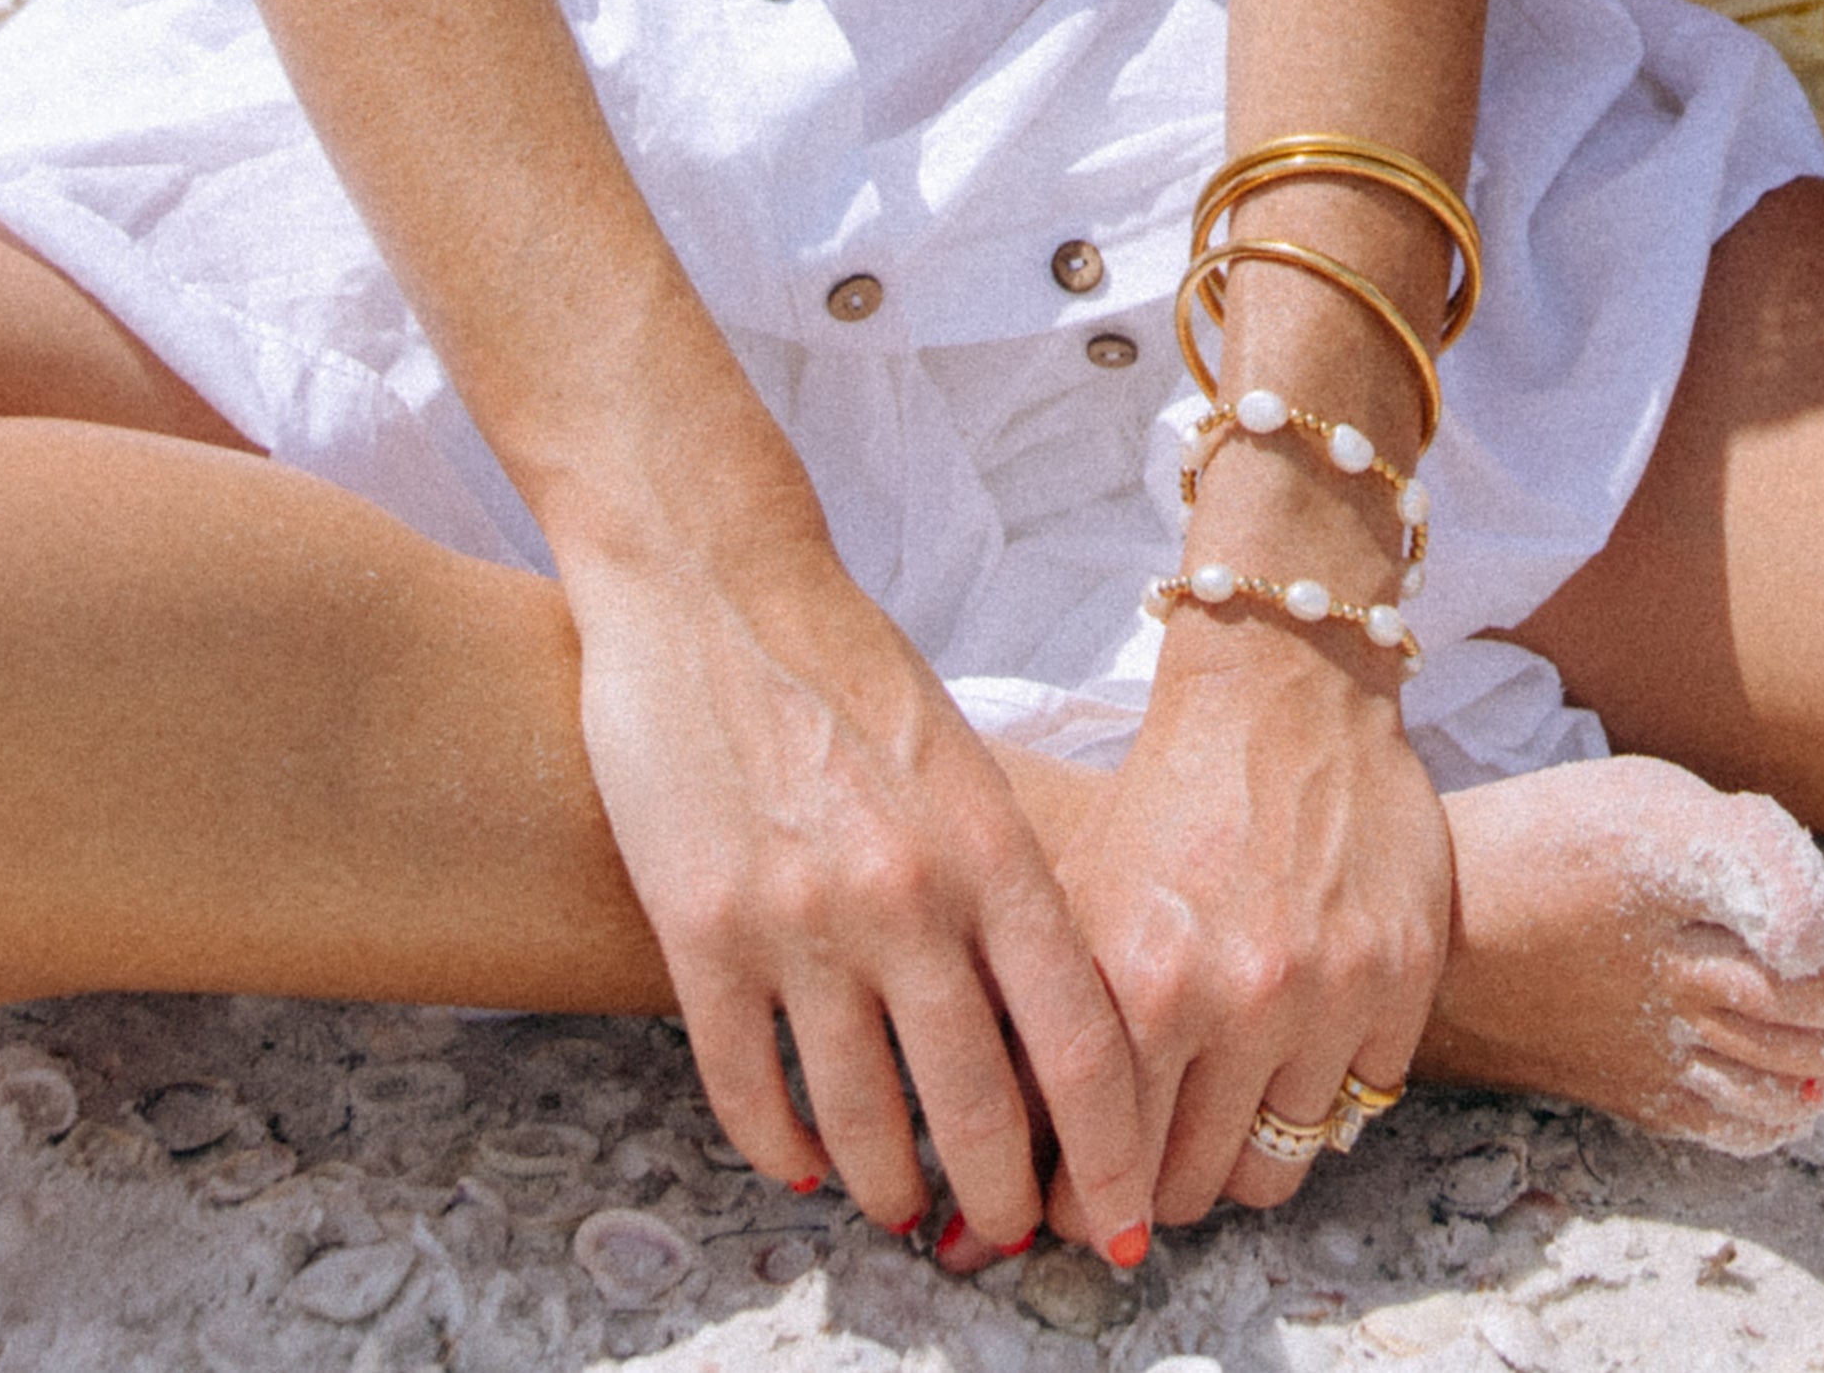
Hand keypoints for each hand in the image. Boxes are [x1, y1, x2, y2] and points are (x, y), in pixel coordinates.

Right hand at [565, 533, 1149, 1256]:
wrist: (715, 580)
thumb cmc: (851, 669)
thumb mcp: (964, 766)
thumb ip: (1000, 888)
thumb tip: (1036, 1032)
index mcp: (991, 846)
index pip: (1078, 1042)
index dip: (1110, 1156)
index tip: (1123, 1222)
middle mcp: (907, 895)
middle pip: (976, 1108)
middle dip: (1001, 1202)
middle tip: (1005, 1242)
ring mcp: (800, 918)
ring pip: (861, 1123)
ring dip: (890, 1190)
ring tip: (904, 1213)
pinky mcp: (699, 931)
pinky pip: (748, 1090)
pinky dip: (782, 1150)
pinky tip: (805, 1166)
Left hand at [1035, 609, 1450, 1236]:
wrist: (1281, 692)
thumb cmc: (1161, 801)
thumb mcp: (1075, 905)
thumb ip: (1036, 1041)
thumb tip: (986, 1193)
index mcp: (1148, 984)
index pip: (1108, 1174)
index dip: (1085, 1204)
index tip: (1079, 1203)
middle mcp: (1245, 998)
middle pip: (1193, 1188)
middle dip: (1157, 1187)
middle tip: (1148, 1155)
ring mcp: (1335, 990)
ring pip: (1278, 1167)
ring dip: (1239, 1150)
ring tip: (1217, 1108)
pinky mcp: (1404, 976)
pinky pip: (1354, 1108)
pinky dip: (1318, 1095)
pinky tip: (1289, 1044)